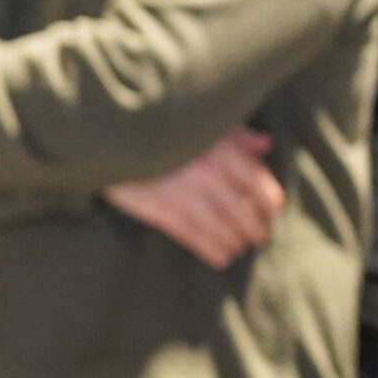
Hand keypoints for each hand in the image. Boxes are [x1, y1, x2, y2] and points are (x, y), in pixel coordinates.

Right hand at [103, 130, 281, 270]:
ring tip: (238, 247)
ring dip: (234, 241)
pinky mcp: (159, 209)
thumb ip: (233, 134)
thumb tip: (264, 145)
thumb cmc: (157, 125)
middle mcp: (206, 172)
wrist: (107, 135)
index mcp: (218, 148)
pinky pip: (192, 235)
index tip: (270, 211)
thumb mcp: (199, 119)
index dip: (268, 202)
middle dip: (254, 228)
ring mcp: (183, 192)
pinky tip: (220, 258)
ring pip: (221, 226)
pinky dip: (211, 249)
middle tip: (257, 237)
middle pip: (241, 209)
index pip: (256, 182)